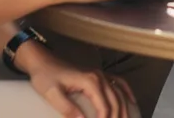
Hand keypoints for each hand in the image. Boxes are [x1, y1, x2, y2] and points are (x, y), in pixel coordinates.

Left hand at [18, 44, 135, 117]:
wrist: (42, 61)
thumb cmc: (45, 76)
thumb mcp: (52, 94)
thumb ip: (67, 108)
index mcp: (90, 81)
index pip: (104, 105)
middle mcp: (99, 77)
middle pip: (115, 100)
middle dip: (117, 116)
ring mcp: (100, 75)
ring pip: (120, 93)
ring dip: (125, 108)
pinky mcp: (98, 75)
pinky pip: (118, 82)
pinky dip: (126, 92)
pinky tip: (132, 102)